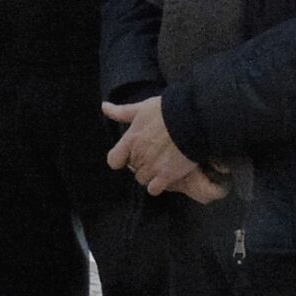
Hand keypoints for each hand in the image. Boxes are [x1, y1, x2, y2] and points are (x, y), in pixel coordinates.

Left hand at [103, 98, 226, 203]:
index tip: (130, 154)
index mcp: (130, 140)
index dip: (121, 159)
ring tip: (162, 164)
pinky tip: (167, 175)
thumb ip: (121, 112)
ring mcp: (152, 167)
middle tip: (154, 154)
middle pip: (133, 169)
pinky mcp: (166, 176)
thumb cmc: (166, 111)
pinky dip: (158, 185)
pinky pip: (154, 189)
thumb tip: (104, 107)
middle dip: (141, 163)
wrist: (191, 119)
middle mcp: (138, 155)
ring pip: (142, 179)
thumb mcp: (141, 108)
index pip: (114, 160)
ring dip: (150, 175)